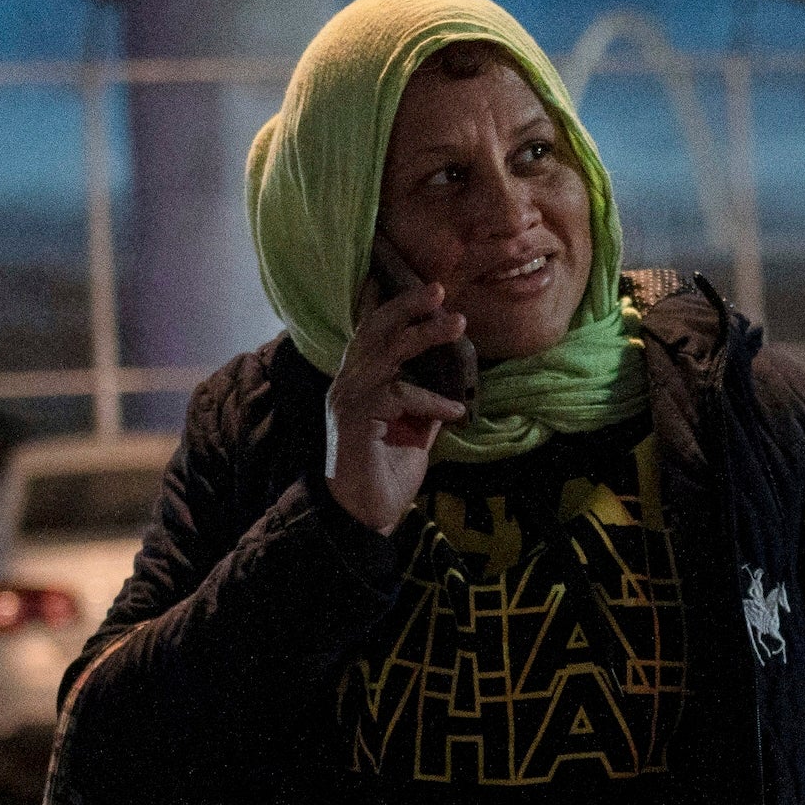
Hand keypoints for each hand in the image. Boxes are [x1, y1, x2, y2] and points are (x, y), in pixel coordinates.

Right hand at [322, 276, 472, 534]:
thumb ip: (426, 407)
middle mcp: (348, 384)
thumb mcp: (414, 433)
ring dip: (423, 334)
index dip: (393, 306)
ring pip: (385, 351)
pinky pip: (398, 395)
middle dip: (406, 305)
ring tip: (457, 323)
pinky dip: (431, 401)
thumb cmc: (386, 474)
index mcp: (358, 382)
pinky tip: (456, 413)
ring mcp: (348, 398)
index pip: (370, 332)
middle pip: (373, 329)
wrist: (365, 516)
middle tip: (438, 289)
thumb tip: (455, 389)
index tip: (424, 288)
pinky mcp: (355, 418)